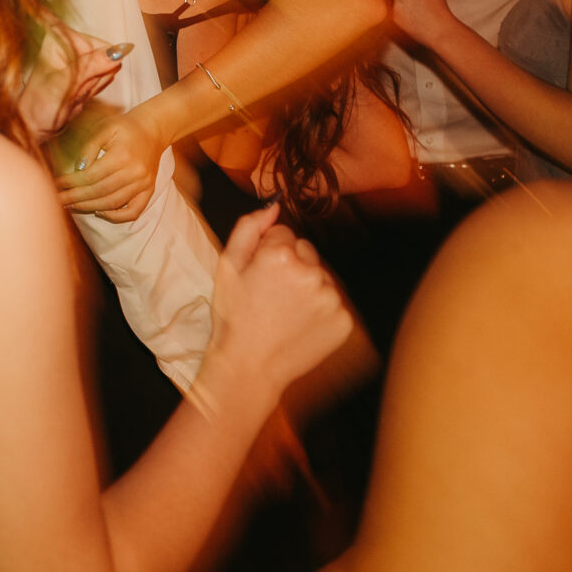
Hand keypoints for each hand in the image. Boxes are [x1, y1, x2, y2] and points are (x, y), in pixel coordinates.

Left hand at [19, 23, 127, 143]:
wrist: (36, 122)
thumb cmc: (41, 103)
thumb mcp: (65, 83)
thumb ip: (92, 65)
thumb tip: (119, 51)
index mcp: (59, 37)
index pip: (99, 45)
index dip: (95, 66)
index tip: (75, 78)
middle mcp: (70, 42)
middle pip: (107, 56)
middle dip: (94, 78)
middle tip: (73, 89)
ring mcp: (79, 56)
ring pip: (108, 67)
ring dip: (93, 85)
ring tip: (73, 92)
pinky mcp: (85, 68)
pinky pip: (105, 77)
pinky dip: (94, 89)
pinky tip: (77, 94)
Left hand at [55, 104, 162, 222]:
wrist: (152, 129)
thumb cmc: (123, 127)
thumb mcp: (104, 128)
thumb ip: (89, 147)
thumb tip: (78, 169)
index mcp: (121, 156)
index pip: (91, 176)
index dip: (71, 182)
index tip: (55, 185)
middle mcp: (134, 173)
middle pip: (100, 192)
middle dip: (76, 197)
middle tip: (58, 200)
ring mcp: (143, 184)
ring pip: (113, 203)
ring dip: (90, 206)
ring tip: (71, 205)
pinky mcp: (149, 190)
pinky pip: (134, 211)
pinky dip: (117, 216)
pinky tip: (100, 212)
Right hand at [205, 206, 355, 396]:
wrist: (249, 366)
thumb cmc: (234, 316)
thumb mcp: (227, 266)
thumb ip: (249, 227)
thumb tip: (273, 205)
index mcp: (280, 254)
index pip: (283, 234)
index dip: (267, 253)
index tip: (259, 275)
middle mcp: (311, 272)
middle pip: (306, 252)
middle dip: (291, 266)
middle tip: (271, 294)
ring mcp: (331, 298)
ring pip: (320, 277)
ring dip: (307, 287)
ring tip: (285, 312)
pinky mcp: (343, 320)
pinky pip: (333, 302)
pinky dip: (319, 310)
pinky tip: (300, 324)